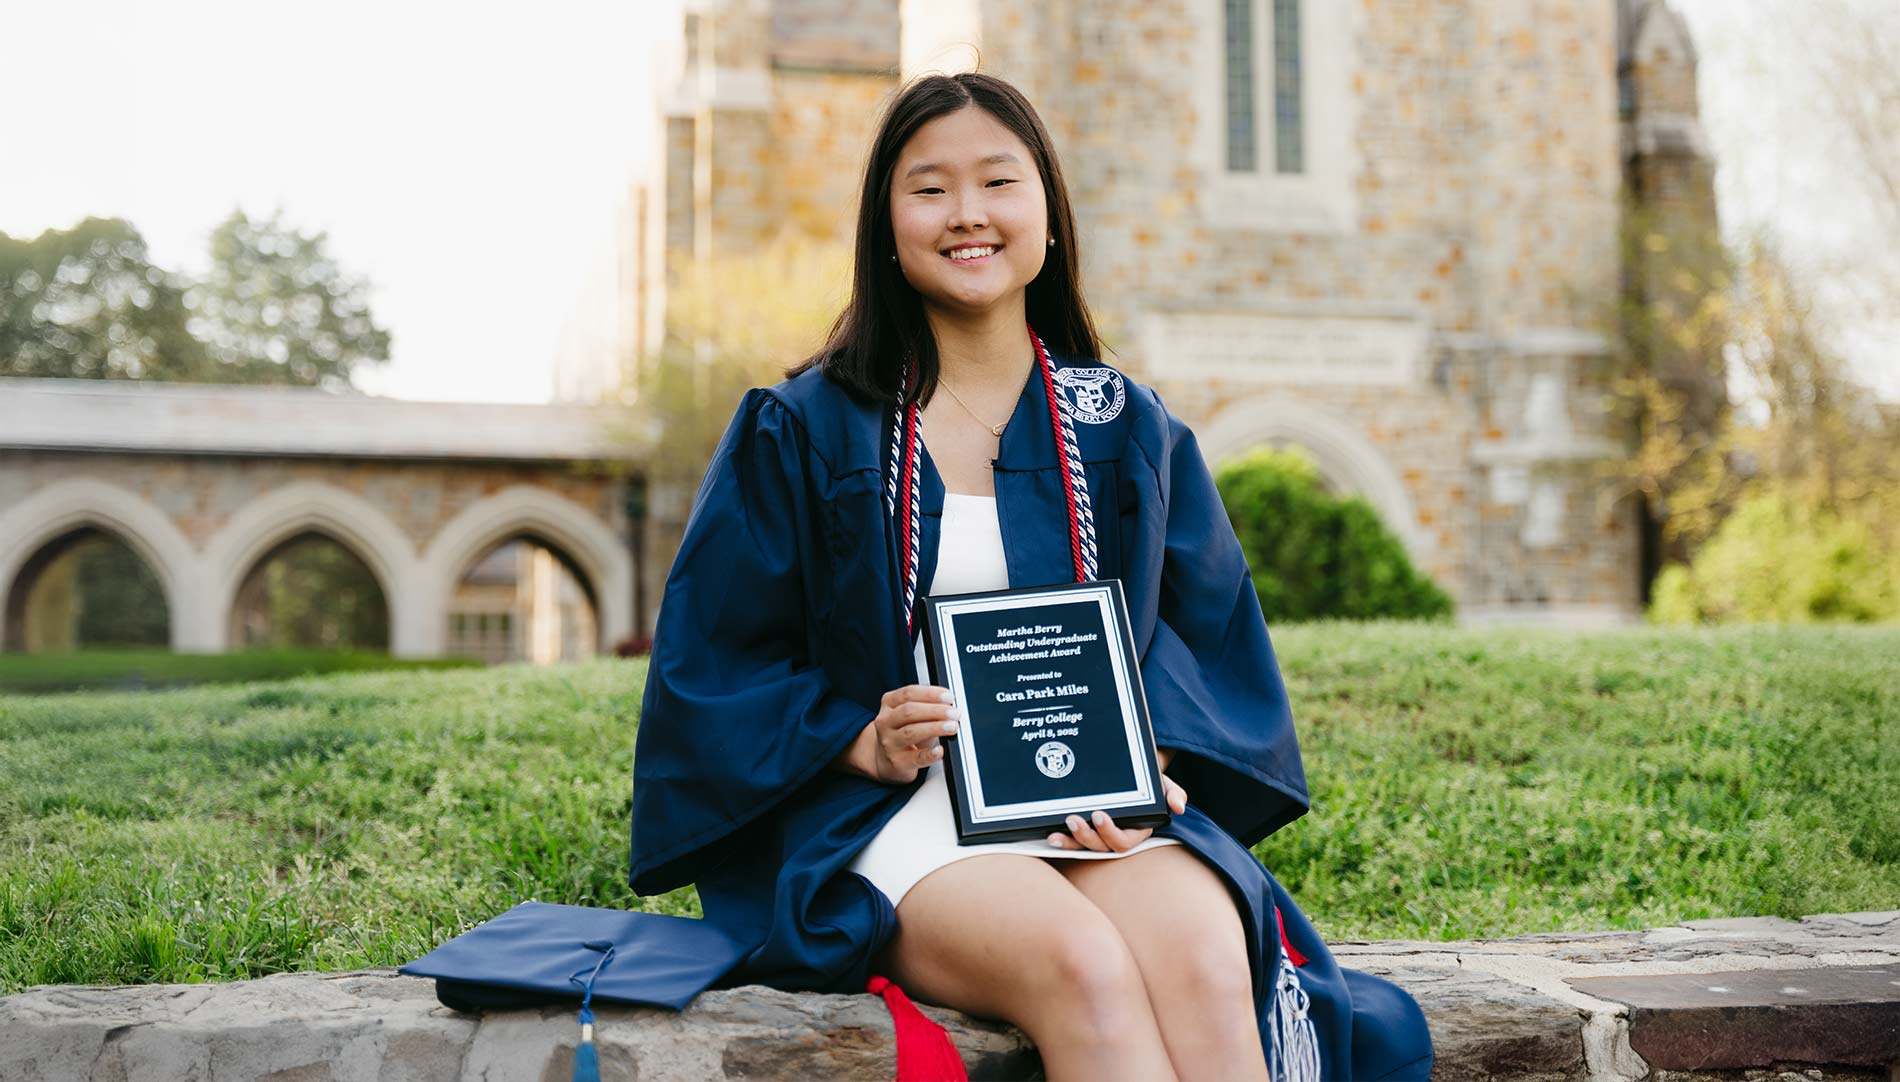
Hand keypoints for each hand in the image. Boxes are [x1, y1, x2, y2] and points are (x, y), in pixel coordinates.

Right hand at [854, 684, 960, 783]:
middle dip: (935, 710)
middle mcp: (885, 721)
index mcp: (889, 704)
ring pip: (911, 732)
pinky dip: (930, 754)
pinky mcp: (898, 761)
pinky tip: (939, 750)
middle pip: (909, 711)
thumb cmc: (901, 733)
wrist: (884, 759)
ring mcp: (889, 742)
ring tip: (952, 727)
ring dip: (935, 728)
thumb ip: (927, 710)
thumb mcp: (909, 716)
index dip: (930, 693)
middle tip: (954, 713)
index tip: (948, 697)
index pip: (908, 693)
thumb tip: (949, 708)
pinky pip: (916, 757)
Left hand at [1047, 773, 1188, 851]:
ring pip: (1083, 847)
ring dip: (1069, 842)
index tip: (1098, 815)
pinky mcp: (1082, 830)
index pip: (1123, 841)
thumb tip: (1178, 806)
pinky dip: (1061, 840)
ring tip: (1055, 834)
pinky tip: (1049, 834)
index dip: (1110, 833)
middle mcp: (1115, 836)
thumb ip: (1173, 792)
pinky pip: (1071, 839)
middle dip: (1085, 836)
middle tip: (1073, 819)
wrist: (1130, 770)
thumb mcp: (1162, 783)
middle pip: (1100, 847)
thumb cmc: (1148, 780)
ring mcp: (1097, 835)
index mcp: (1135, 830)